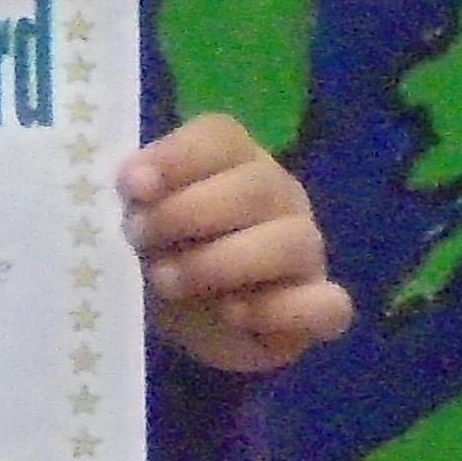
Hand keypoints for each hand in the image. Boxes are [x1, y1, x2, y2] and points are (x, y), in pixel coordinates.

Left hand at [123, 114, 350, 374]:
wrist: (190, 324)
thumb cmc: (165, 257)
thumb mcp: (141, 226)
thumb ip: (140, 199)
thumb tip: (137, 182)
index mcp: (233, 164)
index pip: (222, 136)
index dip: (178, 156)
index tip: (133, 186)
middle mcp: (279, 198)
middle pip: (257, 185)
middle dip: (188, 212)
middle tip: (140, 239)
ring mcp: (306, 252)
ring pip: (293, 242)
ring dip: (222, 262)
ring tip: (168, 282)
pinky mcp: (320, 307)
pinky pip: (328, 304)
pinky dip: (279, 310)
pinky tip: (234, 315)